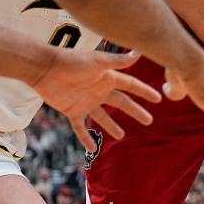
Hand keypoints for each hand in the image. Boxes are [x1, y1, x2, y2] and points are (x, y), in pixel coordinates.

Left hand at [30, 49, 161, 152]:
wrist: (45, 68)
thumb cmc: (71, 62)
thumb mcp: (97, 62)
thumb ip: (117, 62)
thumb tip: (139, 53)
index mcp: (107, 78)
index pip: (130, 86)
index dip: (144, 92)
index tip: (158, 99)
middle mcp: (99, 90)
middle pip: (121, 103)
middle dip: (135, 111)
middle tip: (149, 121)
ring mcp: (86, 102)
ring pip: (102, 117)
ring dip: (111, 127)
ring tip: (121, 136)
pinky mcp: (72, 111)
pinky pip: (81, 128)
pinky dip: (85, 139)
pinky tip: (93, 150)